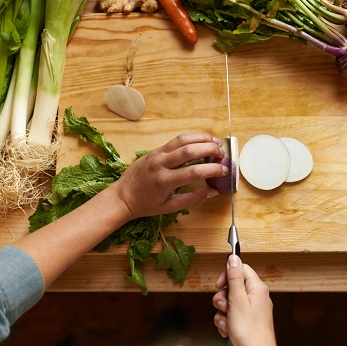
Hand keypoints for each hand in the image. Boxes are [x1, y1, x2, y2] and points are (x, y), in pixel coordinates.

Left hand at [110, 133, 227, 219]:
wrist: (122, 196)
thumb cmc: (146, 204)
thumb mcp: (170, 207)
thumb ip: (193, 198)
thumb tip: (214, 191)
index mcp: (165, 181)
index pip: (194, 172)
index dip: (212, 169)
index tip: (224, 170)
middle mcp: (161, 164)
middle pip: (190, 150)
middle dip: (210, 149)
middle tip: (222, 153)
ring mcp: (157, 154)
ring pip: (183, 140)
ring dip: (202, 138)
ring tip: (216, 142)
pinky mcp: (155, 150)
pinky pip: (175, 140)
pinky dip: (191, 138)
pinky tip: (201, 140)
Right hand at [213, 255, 283, 345]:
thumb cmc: (250, 332)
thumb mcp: (237, 300)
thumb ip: (234, 278)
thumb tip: (233, 257)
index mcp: (257, 288)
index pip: (241, 268)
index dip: (227, 275)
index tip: (219, 285)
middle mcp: (257, 297)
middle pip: (233, 287)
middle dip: (222, 298)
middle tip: (224, 308)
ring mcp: (253, 310)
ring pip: (230, 303)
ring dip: (223, 313)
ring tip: (227, 323)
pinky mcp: (248, 322)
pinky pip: (232, 316)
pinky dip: (227, 322)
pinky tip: (228, 331)